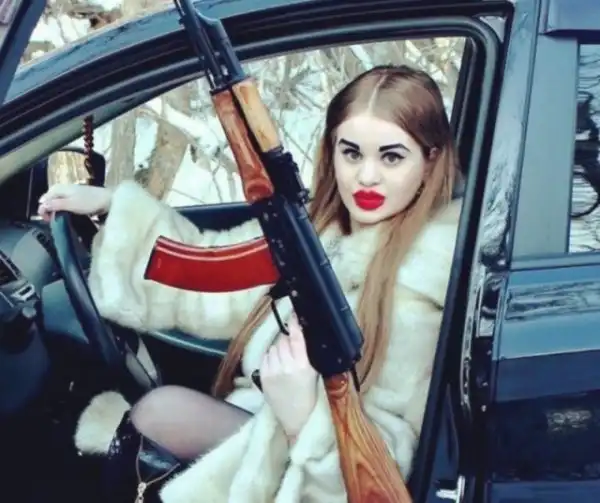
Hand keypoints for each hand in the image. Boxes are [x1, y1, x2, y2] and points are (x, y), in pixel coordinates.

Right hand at [37, 184, 112, 221]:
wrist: (107, 199)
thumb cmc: (89, 202)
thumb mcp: (70, 205)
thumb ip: (55, 204)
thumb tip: (41, 205)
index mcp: (59, 189)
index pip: (44, 199)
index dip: (43, 210)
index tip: (47, 221)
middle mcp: (63, 187)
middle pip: (49, 198)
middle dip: (48, 209)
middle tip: (50, 220)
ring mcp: (70, 190)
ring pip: (57, 199)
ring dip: (55, 208)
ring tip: (57, 217)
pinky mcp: (77, 195)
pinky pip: (64, 200)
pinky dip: (62, 206)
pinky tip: (65, 212)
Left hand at [260, 314, 317, 437]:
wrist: (296, 419)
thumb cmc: (309, 395)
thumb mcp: (315, 373)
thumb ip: (309, 354)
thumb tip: (302, 333)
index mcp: (303, 365)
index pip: (296, 337)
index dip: (294, 323)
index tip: (294, 314)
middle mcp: (286, 367)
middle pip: (283, 340)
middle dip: (287, 340)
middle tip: (293, 348)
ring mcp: (272, 371)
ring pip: (273, 347)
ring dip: (279, 349)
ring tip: (286, 360)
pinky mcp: (262, 376)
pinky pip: (265, 356)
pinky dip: (271, 358)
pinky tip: (278, 366)